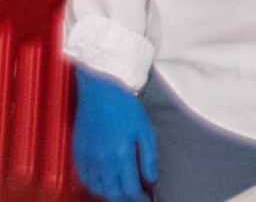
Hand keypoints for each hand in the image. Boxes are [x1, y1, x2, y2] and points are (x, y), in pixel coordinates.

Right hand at [71, 66, 156, 201]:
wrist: (100, 91)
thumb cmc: (126, 108)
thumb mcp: (145, 130)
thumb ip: (148, 157)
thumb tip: (151, 179)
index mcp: (120, 156)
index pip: (129, 188)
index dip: (139, 198)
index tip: (148, 200)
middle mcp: (101, 161)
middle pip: (113, 192)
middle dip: (126, 199)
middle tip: (137, 199)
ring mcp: (87, 159)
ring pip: (98, 188)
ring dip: (111, 194)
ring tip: (123, 194)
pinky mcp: (77, 154)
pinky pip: (85, 178)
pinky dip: (95, 185)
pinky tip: (105, 184)